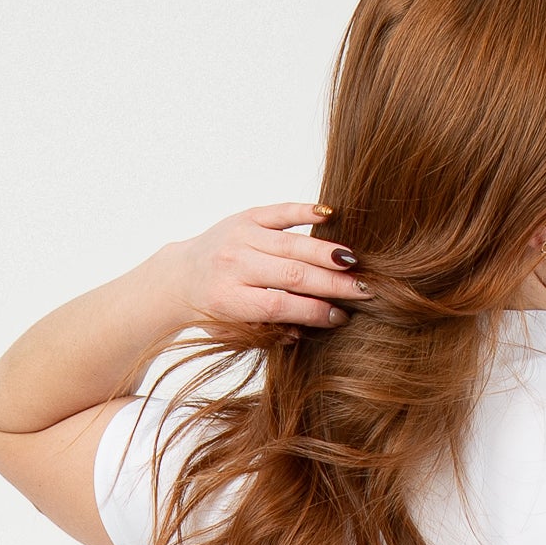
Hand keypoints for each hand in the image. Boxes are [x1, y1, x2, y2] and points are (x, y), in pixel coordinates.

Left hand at [172, 203, 368, 336]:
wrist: (180, 276)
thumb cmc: (214, 311)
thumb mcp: (236, 332)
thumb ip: (271, 332)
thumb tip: (310, 327)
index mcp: (230, 299)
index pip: (280, 305)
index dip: (315, 312)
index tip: (342, 317)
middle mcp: (234, 266)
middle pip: (292, 275)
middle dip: (333, 284)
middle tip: (365, 291)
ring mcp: (239, 237)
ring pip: (293, 245)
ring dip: (328, 253)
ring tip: (356, 263)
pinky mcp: (246, 217)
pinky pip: (281, 211)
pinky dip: (306, 211)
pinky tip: (332, 215)